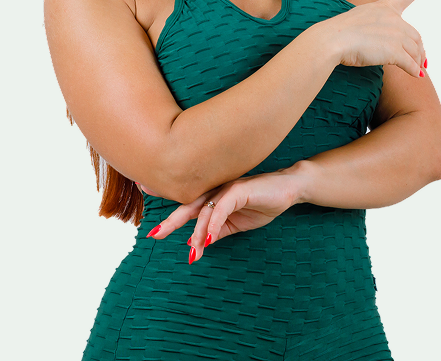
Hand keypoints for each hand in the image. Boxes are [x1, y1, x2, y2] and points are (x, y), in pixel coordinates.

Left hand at [146, 168, 304, 263]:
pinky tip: (211, 237)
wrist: (288, 190)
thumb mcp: (236, 223)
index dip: (169, 213)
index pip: (187, 205)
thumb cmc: (262, 203)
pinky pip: (222, 207)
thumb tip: (199, 242)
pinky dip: (215, 222)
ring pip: (204, 209)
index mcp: (213, 196)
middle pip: (188, 205)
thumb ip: (218, 230)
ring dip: (198, 233)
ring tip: (194, 252)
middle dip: (171, 220)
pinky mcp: (239, 189)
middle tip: (155, 235)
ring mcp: (226, 188)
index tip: (151, 227)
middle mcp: (215, 189)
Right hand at [321, 0, 440, 77]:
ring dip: (417, 62)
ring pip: (414, 51)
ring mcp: (394, 33)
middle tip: (422, 62)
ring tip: (417, 71)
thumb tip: (387, 45)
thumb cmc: (338, 35)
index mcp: (382, 7)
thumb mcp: (358, 24)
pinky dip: (414, 71)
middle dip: (420, 50)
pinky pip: (410, 64)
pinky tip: (416, 76)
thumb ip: (377, 32)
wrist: (330, 41)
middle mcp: (391, 17)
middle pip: (415, 36)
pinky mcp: (393, 50)